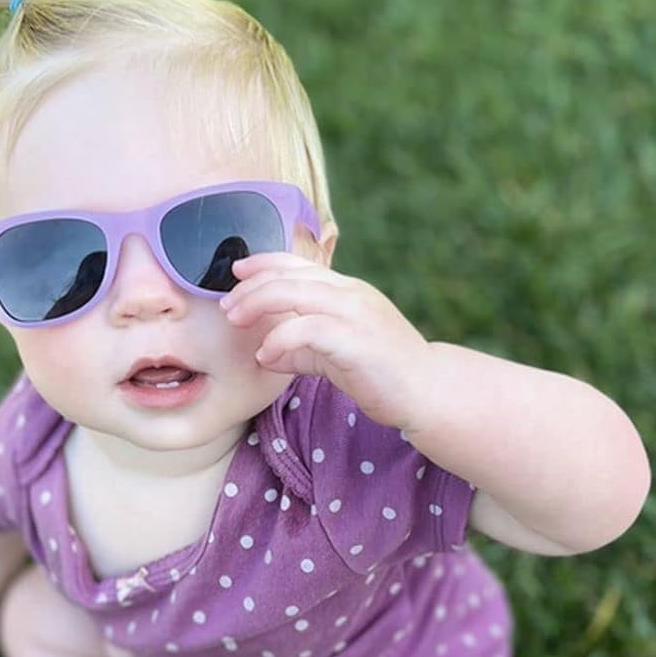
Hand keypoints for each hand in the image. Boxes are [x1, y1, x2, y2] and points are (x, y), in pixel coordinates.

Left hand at [221, 252, 433, 430]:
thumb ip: (302, 349)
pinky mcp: (357, 342)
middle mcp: (351, 294)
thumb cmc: (381, 373)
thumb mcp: (334, 355)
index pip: (298, 263)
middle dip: (251, 287)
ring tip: (236, 322)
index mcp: (346, 290)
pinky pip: (309, 330)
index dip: (263, 263)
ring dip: (258, 304)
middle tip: (227, 307)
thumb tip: (267, 352)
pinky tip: (266, 357)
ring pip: (295, 293)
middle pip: (289, 275)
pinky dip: (280, 340)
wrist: (428, 393)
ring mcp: (356, 314)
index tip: (236, 274)